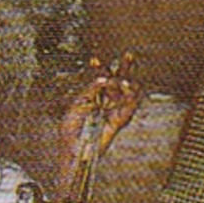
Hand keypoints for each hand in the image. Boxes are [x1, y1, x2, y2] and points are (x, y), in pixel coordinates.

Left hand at [56, 53, 140, 172]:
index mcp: (96, 97)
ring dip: (128, 81)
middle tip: (128, 54)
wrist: (73, 148)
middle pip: (120, 80)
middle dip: (124, 67)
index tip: (94, 59)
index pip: (102, 78)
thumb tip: (103, 79)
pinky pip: (131, 105)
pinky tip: (125, 87)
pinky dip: (130, 94)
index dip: (100, 67)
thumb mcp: (78, 104)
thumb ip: (91, 90)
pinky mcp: (121, 120)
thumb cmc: (72, 129)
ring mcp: (115, 110)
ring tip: (122, 78)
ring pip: (129, 91)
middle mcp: (107, 102)